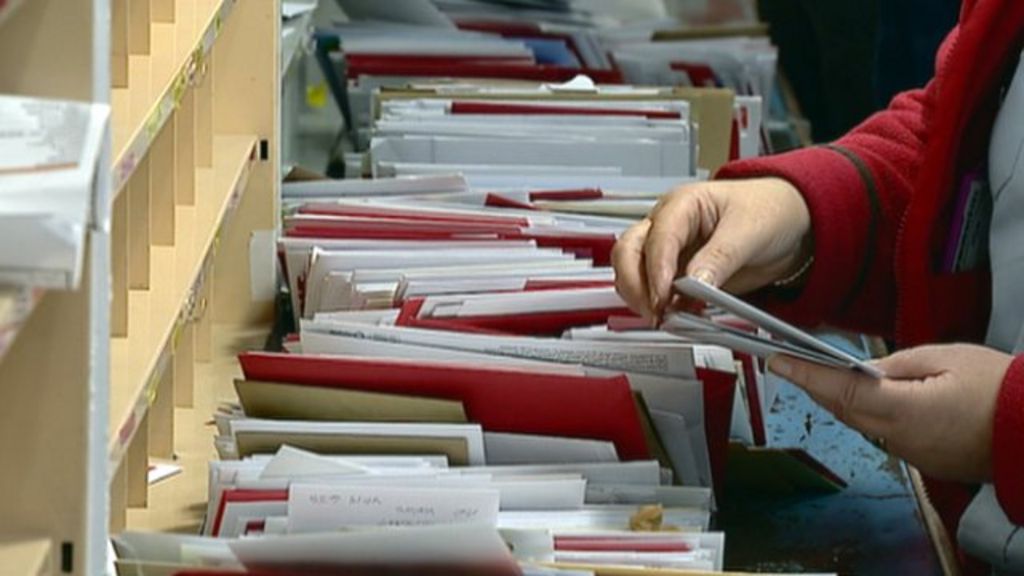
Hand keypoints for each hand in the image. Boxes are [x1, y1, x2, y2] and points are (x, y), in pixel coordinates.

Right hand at [612, 178, 812, 321]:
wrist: (791, 225)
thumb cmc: (770, 210)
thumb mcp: (750, 230)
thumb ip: (719, 257)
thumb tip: (693, 283)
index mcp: (682, 205)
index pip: (657, 238)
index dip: (656, 269)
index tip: (663, 296)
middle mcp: (667, 227)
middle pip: (628, 252)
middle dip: (634, 284)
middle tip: (655, 311)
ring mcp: (670, 252)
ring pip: (633, 273)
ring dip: (642, 297)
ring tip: (666, 317)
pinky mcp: (678, 276)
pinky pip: (656, 293)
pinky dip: (661, 307)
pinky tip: (679, 317)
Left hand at [769, 344, 1012, 482]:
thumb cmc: (1002, 390)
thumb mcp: (947, 358)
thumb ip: (898, 365)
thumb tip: (865, 370)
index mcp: (903, 411)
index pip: (840, 391)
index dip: (804, 376)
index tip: (776, 361)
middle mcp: (900, 438)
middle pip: (844, 410)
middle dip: (814, 386)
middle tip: (788, 362)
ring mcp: (912, 453)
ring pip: (862, 423)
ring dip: (841, 400)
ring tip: (819, 374)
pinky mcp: (925, 460)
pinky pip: (886, 434)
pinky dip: (871, 414)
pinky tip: (867, 396)